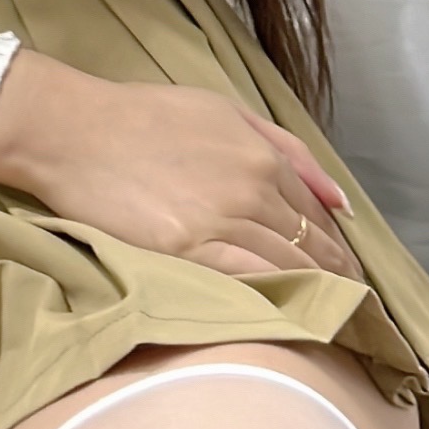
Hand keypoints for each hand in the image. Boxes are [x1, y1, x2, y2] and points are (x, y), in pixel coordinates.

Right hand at [0, 52, 364, 284]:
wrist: (74, 131)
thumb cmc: (144, 116)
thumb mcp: (224, 111)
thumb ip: (286, 149)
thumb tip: (338, 198)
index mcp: (261, 156)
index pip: (315, 211)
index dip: (335, 242)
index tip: (347, 266)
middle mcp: (250, 189)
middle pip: (308, 243)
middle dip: (335, 273)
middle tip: (354, 302)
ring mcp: (220, 222)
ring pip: (285, 266)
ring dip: (313, 292)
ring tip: (330, 316)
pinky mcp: (186, 250)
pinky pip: (247, 281)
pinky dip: (275, 298)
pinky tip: (291, 315)